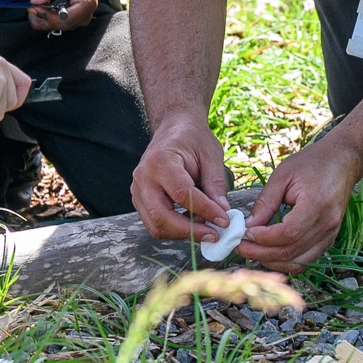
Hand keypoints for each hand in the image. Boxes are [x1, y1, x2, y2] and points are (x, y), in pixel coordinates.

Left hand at [28, 0, 101, 32]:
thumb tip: (35, 1)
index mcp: (87, 2)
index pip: (64, 20)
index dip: (46, 15)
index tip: (34, 5)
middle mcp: (85, 14)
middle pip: (59, 26)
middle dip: (42, 15)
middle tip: (35, 0)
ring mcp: (79, 18)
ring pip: (55, 26)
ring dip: (43, 15)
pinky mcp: (72, 17)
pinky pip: (55, 23)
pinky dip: (45, 15)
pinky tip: (45, 2)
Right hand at [132, 118, 234, 242]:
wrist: (173, 128)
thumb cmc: (194, 139)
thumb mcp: (211, 155)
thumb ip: (215, 184)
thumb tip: (223, 213)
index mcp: (161, 161)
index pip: (182, 194)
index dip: (205, 211)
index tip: (225, 221)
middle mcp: (143, 177)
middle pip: (161, 217)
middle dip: (190, 231)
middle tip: (214, 235)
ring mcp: (138, 190)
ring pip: (155, 225)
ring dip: (182, 233)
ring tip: (206, 229)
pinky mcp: (140, 199)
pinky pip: (154, 222)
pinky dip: (174, 229)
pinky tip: (194, 224)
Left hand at [239, 138, 362, 271]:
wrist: (342, 161)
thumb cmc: (312, 163)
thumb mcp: (283, 175)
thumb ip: (265, 202)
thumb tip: (247, 226)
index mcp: (316, 204)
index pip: (288, 233)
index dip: (264, 238)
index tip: (245, 233)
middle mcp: (327, 224)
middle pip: (291, 252)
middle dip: (261, 253)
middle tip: (240, 247)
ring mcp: (330, 234)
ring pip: (298, 262)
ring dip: (272, 261)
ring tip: (252, 251)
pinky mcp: (329, 239)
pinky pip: (306, 260)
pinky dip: (286, 261)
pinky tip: (270, 253)